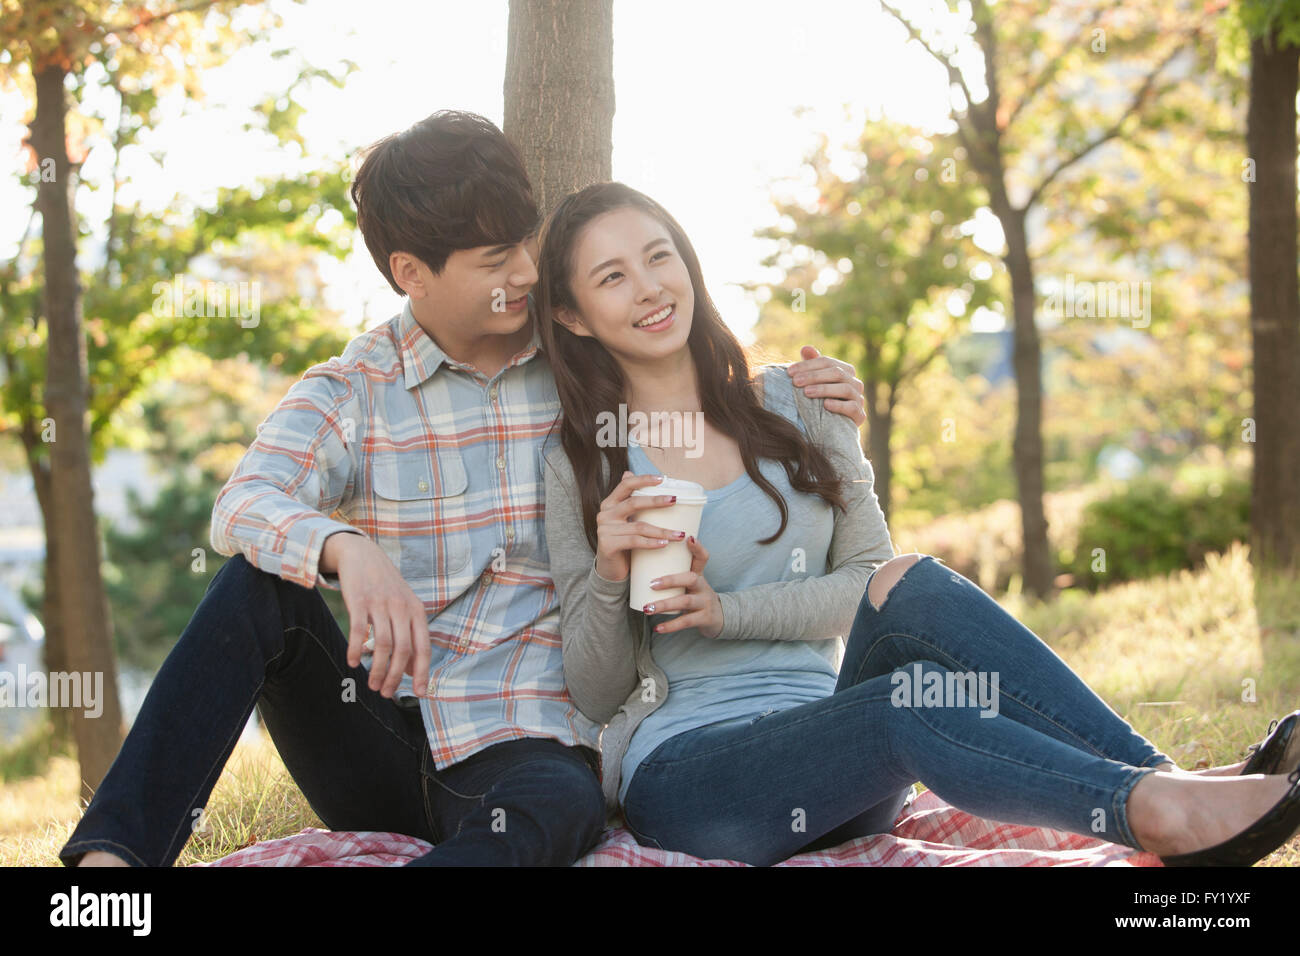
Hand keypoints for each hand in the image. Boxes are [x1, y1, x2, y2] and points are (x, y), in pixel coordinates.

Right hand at [324, 532, 431, 698]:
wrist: (362, 554)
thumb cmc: (386, 587)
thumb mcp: (405, 607)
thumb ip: (411, 636)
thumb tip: (413, 671)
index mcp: (417, 611)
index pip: (423, 647)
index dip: (423, 672)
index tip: (419, 693)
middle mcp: (401, 608)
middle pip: (403, 650)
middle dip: (395, 676)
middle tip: (386, 693)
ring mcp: (381, 604)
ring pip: (382, 644)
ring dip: (377, 669)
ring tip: (372, 685)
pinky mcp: (359, 600)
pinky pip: (359, 631)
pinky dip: (357, 650)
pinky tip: (353, 663)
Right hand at [594, 471, 685, 581]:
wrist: (611, 569)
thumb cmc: (624, 542)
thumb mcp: (628, 521)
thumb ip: (630, 501)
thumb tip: (630, 472)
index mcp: (610, 504)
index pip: (625, 485)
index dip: (643, 480)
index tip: (661, 479)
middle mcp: (604, 514)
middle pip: (633, 503)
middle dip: (656, 501)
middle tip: (674, 500)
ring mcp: (604, 530)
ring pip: (638, 526)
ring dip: (662, 530)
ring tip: (679, 534)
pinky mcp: (607, 545)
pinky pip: (634, 542)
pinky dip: (651, 543)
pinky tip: (664, 544)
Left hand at [643, 536, 723, 638]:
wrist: (718, 619)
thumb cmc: (694, 596)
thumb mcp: (690, 582)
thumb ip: (673, 572)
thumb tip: (640, 559)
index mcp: (698, 574)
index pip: (702, 557)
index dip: (697, 548)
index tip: (687, 537)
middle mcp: (703, 586)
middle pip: (690, 578)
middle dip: (670, 580)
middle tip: (651, 584)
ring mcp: (705, 602)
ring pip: (685, 602)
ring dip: (664, 605)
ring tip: (647, 609)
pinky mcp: (704, 618)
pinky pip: (686, 622)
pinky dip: (670, 626)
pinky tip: (657, 628)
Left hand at [788, 345, 865, 426]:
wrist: (834, 427)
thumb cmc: (822, 400)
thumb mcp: (815, 382)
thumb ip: (812, 365)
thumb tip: (805, 348)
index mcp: (845, 370)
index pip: (826, 362)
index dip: (807, 365)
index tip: (789, 372)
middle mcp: (855, 382)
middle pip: (836, 373)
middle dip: (813, 376)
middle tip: (795, 382)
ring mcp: (859, 398)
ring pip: (844, 388)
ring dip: (824, 389)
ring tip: (806, 392)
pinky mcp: (860, 415)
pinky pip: (852, 407)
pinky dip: (839, 405)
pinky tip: (825, 405)